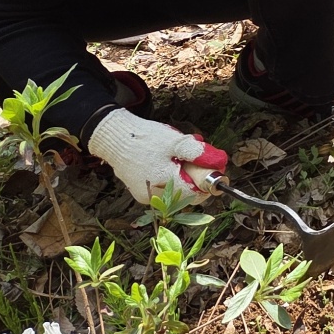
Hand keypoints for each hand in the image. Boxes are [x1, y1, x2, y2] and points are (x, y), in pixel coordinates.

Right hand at [88, 110, 227, 204]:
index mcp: (167, 184)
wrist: (114, 138)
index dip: (206, 179)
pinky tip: (166, 159)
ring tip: (177, 153)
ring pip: (175, 188)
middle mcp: (156, 196)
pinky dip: (169, 174)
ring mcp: (146, 195)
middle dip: (194, 173)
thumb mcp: (176, 142)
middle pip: (187, 191)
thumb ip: (197, 153)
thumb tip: (219, 161)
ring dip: (182, 173)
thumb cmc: (146, 139)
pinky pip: (163, 186)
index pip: (198, 193)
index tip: (209, 164)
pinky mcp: (141, 190)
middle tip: (192, 155)